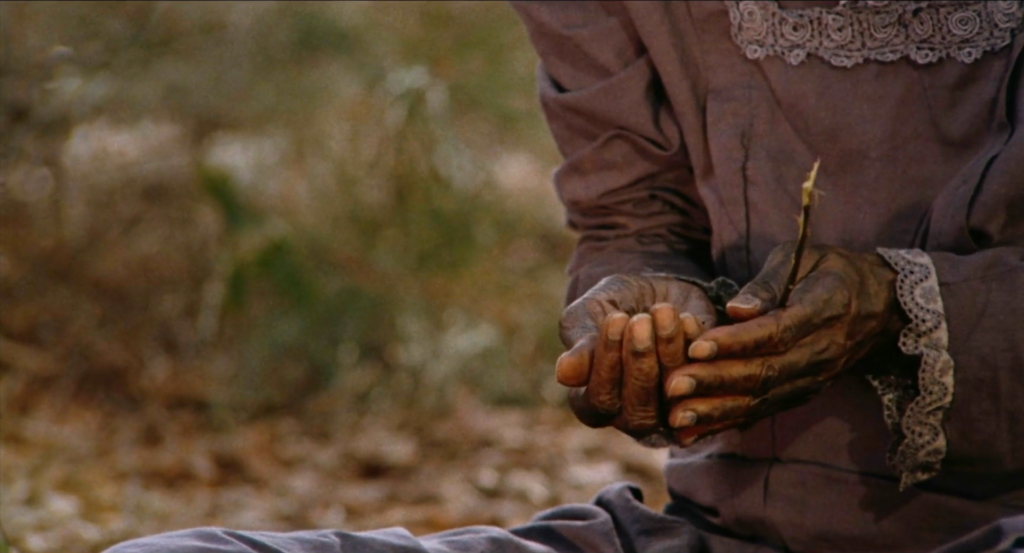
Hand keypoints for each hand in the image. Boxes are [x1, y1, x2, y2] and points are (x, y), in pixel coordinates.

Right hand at [557, 274, 716, 440]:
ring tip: (662, 310)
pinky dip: (695, 346)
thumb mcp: (588, 317)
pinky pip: (704, 381)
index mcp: (595, 405)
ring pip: (675, 398)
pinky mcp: (704, 391)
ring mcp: (671, 409)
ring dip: (668, 351)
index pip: (599, 401)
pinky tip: (686, 316)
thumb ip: (579, 345)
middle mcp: (632, 417)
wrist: (652, 292)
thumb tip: (565, 374)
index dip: (606, 363)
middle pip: (638, 411)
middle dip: (640, 362)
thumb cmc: (610, 306)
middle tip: (640, 320)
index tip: (614, 319)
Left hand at [663, 243, 904, 444]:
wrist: (880, 306)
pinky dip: (726, 423)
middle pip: (764, 373)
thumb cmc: (831, 272)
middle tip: (672, 385)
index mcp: (822, 312)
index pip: (775, 333)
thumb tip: (735, 309)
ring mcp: (812, 379)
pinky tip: (692, 431)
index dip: (735, 342)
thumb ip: (768, 282)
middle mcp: (820, 353)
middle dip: (715, 382)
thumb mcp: (804, 258)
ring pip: (761, 399)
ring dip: (716, 411)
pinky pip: (763, 411)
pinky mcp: (801, 393)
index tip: (696, 347)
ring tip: (676, 416)